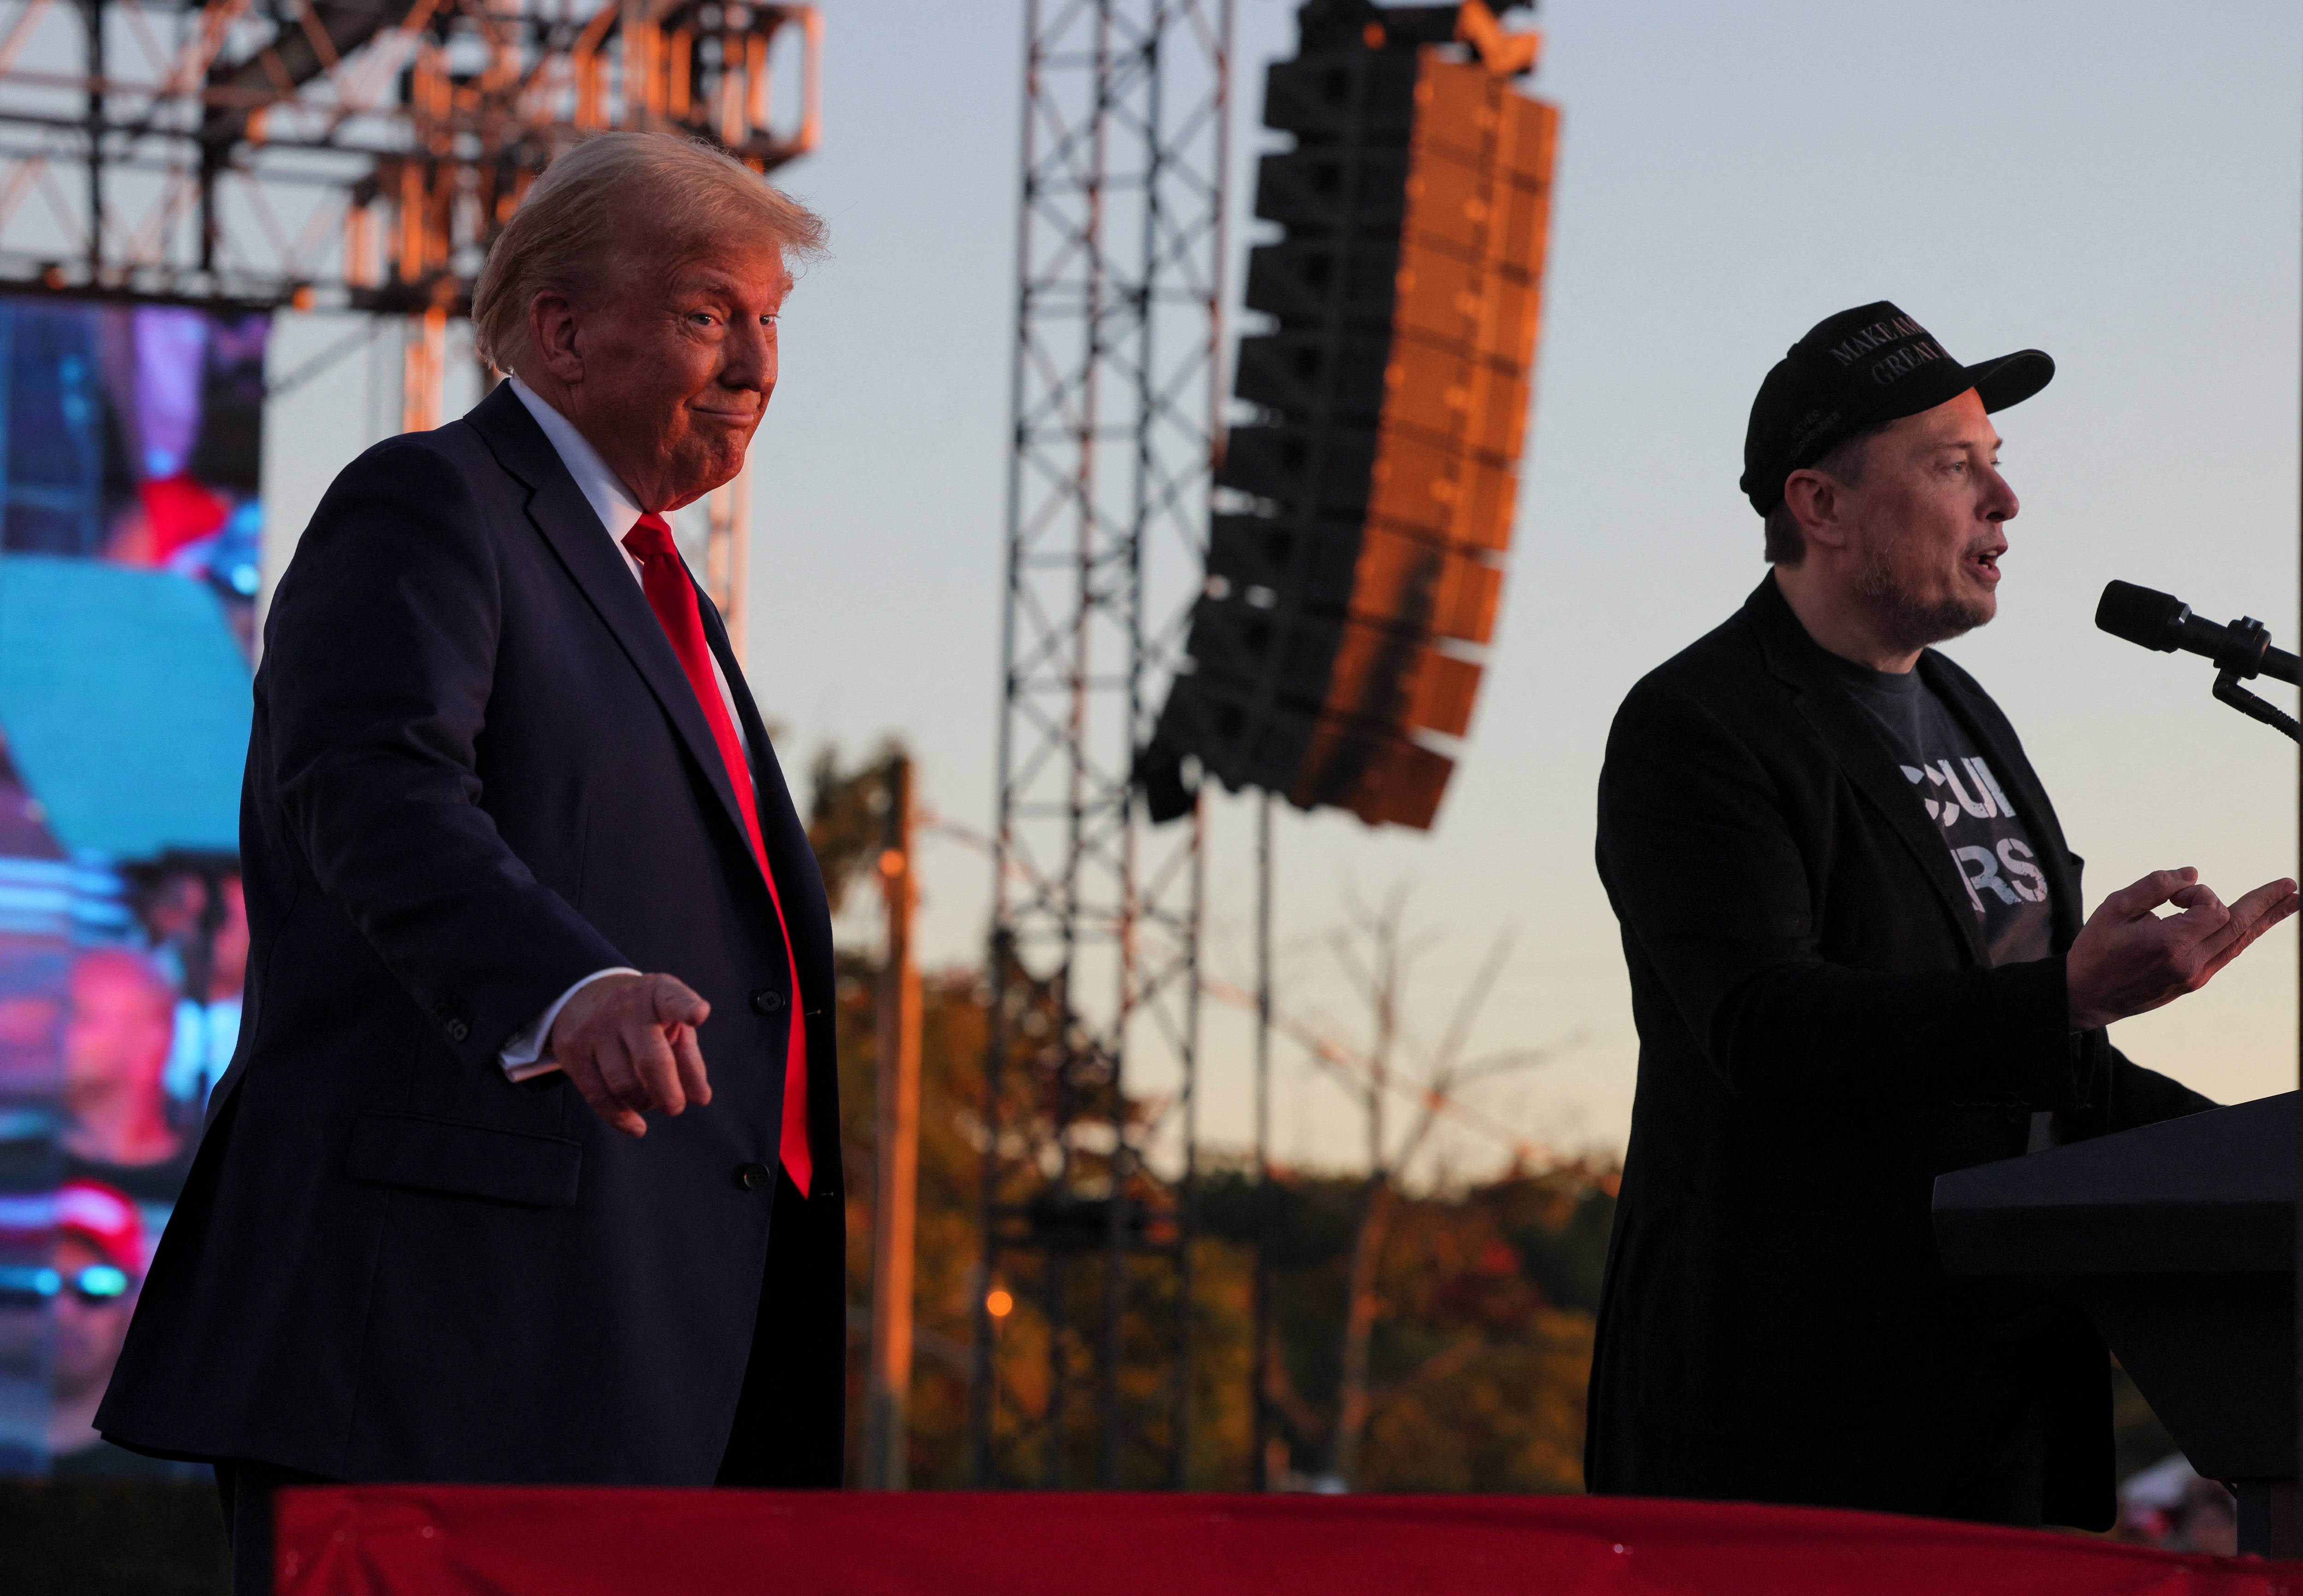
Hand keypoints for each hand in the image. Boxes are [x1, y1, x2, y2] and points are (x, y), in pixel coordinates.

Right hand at [547, 972, 712, 1137]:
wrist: (587, 998)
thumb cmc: (646, 1019)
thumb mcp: (673, 1024)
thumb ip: (690, 1059)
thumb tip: (700, 1099)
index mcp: (658, 993)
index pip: (674, 999)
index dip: (687, 1007)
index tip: (699, 1014)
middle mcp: (625, 1007)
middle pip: (651, 1060)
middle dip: (669, 1094)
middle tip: (676, 1107)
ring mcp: (595, 1027)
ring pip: (623, 1084)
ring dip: (644, 1103)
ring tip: (652, 1101)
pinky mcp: (572, 1050)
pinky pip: (598, 1096)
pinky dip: (621, 1118)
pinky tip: (636, 1126)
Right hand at [2066, 867, 2297, 1030]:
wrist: (2085, 996)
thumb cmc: (2096, 949)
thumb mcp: (2114, 908)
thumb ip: (2154, 886)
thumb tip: (2194, 875)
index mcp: (2169, 945)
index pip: (2212, 909)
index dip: (2198, 894)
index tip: (2171, 898)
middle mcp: (2189, 964)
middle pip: (2239, 927)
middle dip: (2266, 903)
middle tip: (2291, 885)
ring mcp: (2195, 977)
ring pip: (2239, 943)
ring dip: (2265, 920)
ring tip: (2292, 901)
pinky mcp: (2193, 983)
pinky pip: (2226, 954)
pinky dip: (2242, 935)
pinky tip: (2254, 923)